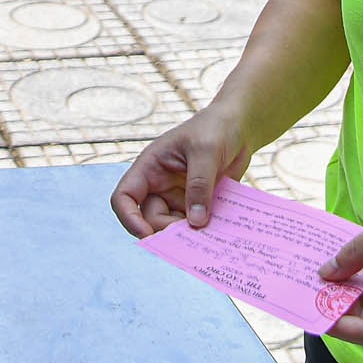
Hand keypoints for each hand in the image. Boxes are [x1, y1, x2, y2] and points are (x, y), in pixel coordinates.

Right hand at [111, 105, 254, 237]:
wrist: (238, 126)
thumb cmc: (215, 128)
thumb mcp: (206, 151)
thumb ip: (200, 185)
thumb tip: (196, 222)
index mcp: (150, 167)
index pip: (125, 197)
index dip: (128, 218)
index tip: (147, 235)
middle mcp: (160, 185)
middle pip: (150, 218)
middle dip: (167, 230)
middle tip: (194, 235)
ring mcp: (179, 196)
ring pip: (173, 226)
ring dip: (188, 234)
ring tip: (210, 233)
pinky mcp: (198, 204)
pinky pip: (195, 224)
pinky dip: (204, 231)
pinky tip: (219, 229)